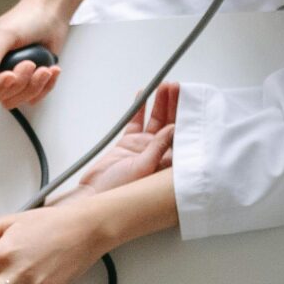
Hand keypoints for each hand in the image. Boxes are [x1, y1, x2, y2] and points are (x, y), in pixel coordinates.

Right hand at [0, 0, 69, 109]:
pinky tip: (50, 70)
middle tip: (29, 64)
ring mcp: (6, 79)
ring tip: (43, 68)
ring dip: (32, 87)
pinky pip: (30, 99)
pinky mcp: (24, 84)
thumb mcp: (5, 34)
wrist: (50, 17)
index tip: (10, 75)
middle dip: (17, 84)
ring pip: (13, 100)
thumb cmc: (26, 19)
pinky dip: (44, 87)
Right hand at [57, 84, 178, 200]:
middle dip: (174, 106)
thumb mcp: (143, 169)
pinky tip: (143, 95)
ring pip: (155, 121)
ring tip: (163, 87)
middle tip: (176, 87)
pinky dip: (140, 109)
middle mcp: (159, 154)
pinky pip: (136, 122)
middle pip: (171, 125)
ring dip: (160, 104)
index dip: (186, 118)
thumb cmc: (120, 192)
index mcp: (168, 164)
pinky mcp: (128, 143)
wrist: (95, 196)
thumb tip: (174, 128)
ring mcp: (143, 147)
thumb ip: (158, 148)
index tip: (188, 101)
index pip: (183, 136)